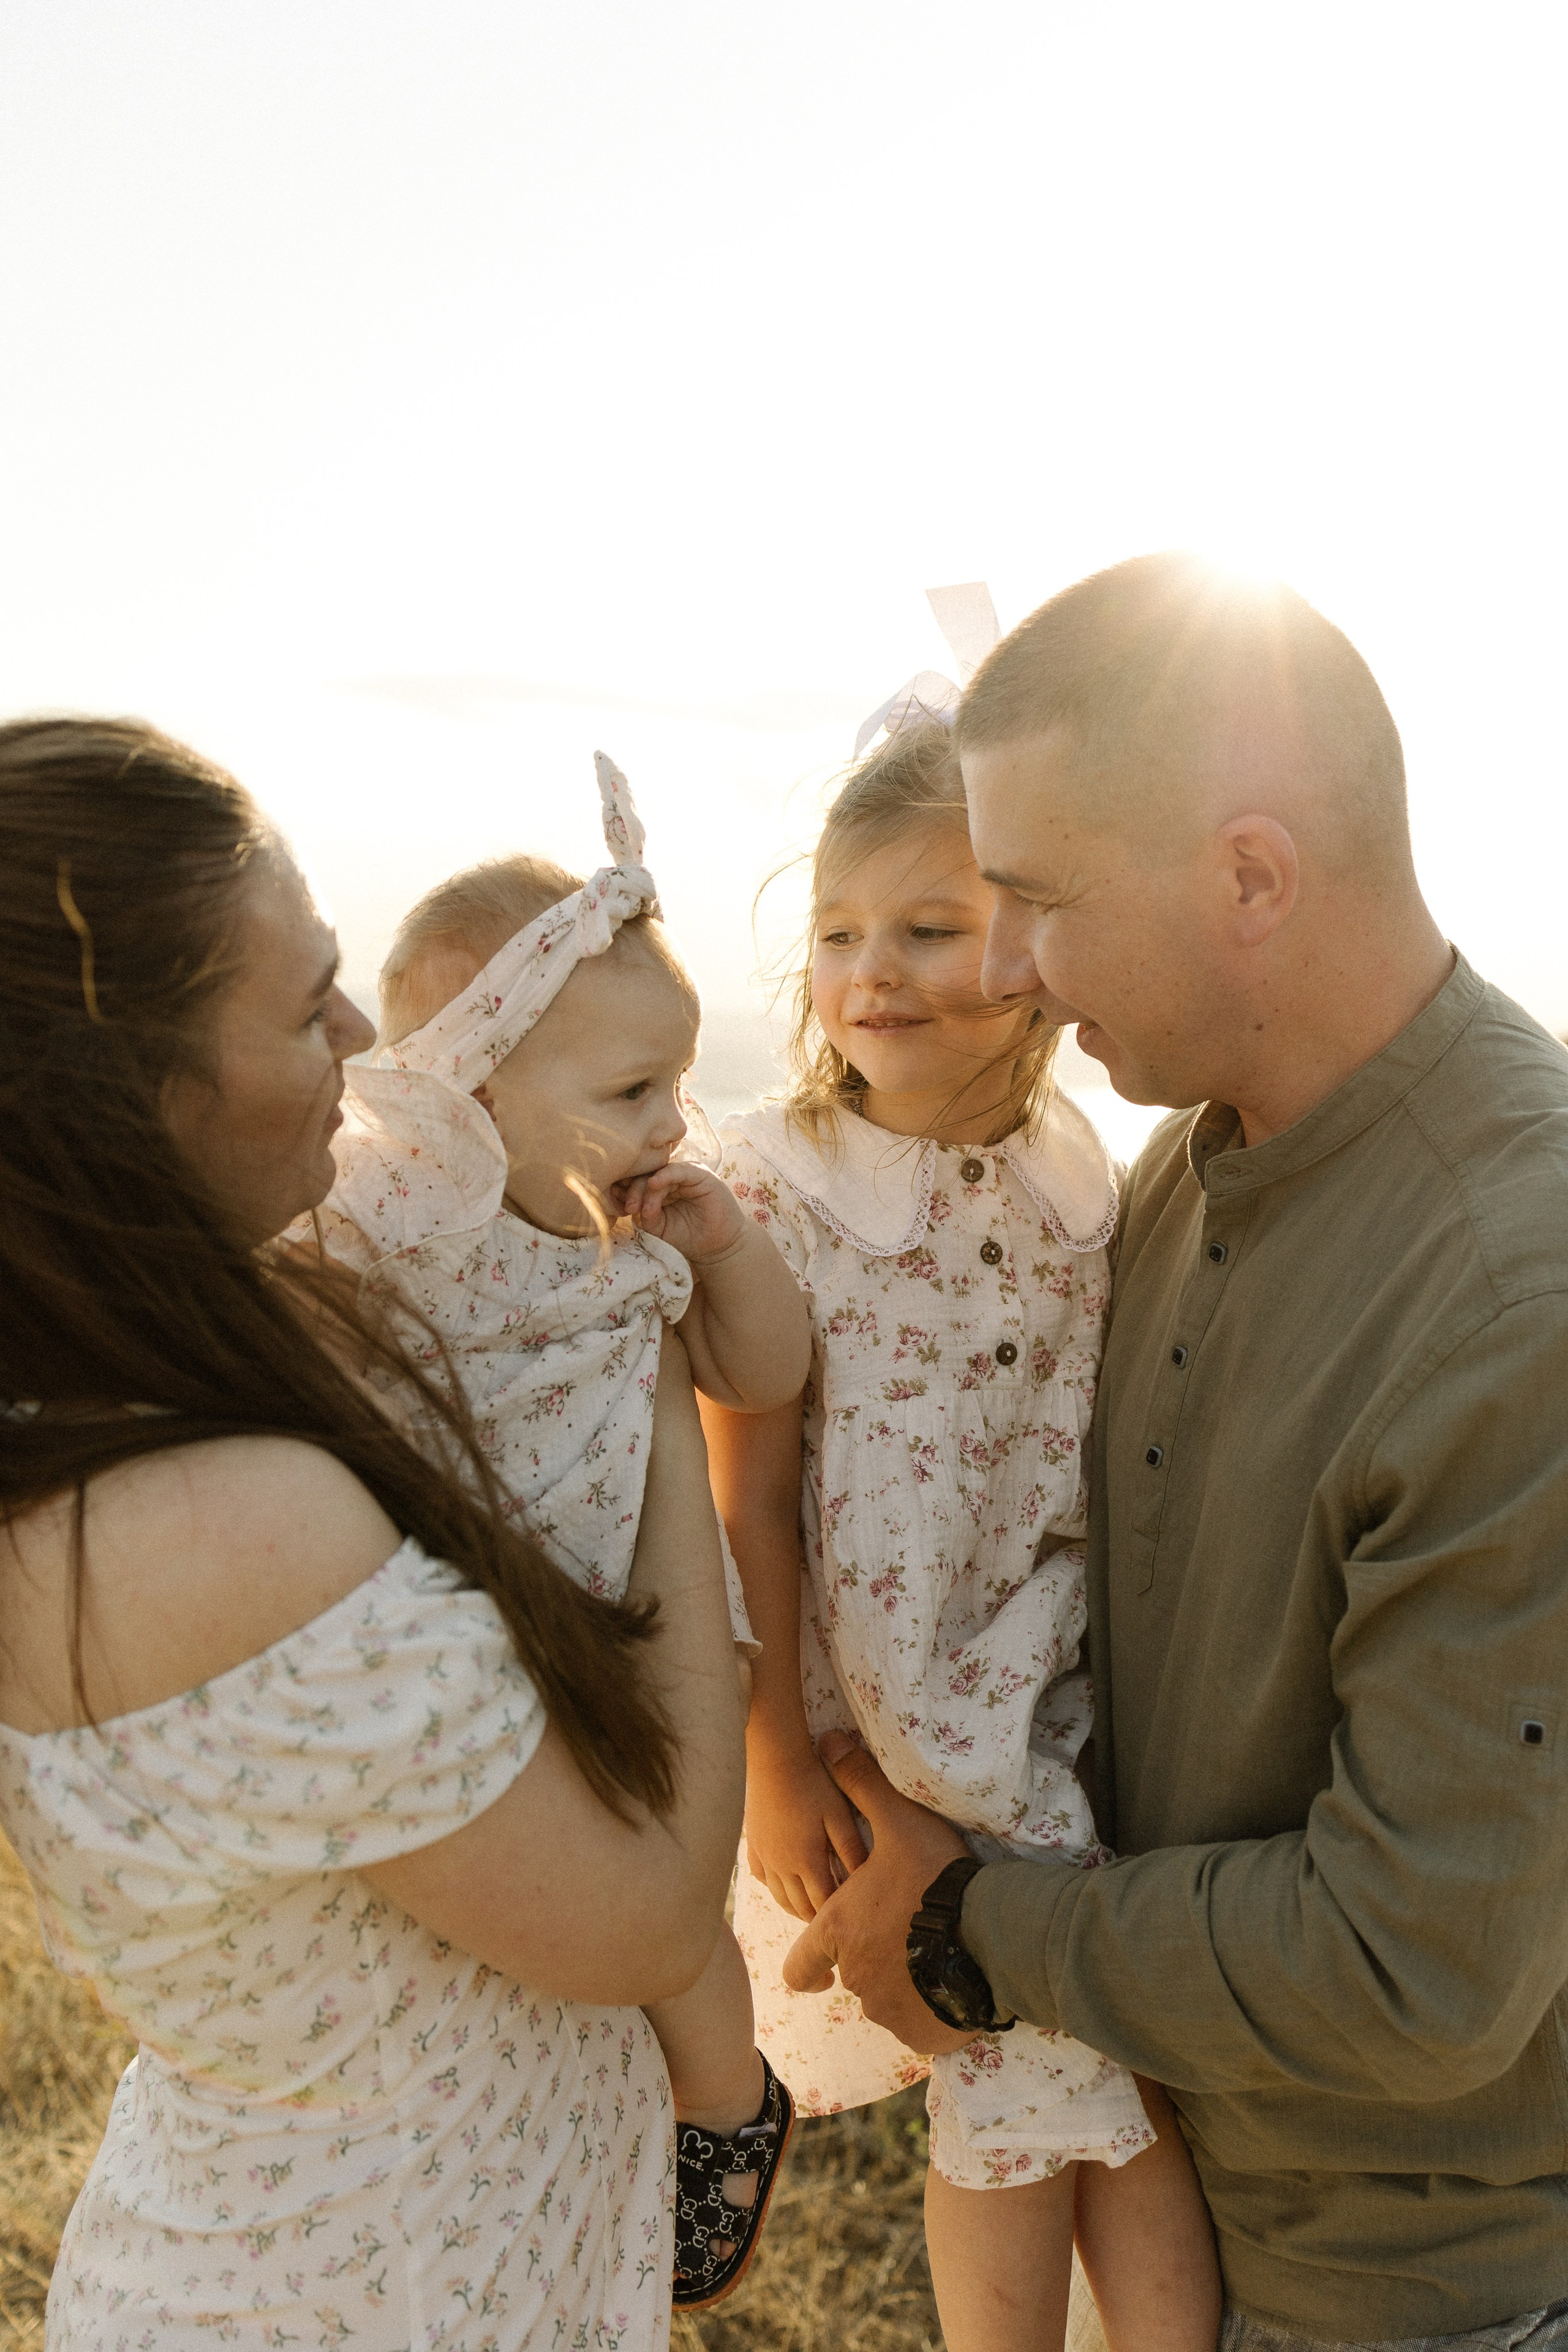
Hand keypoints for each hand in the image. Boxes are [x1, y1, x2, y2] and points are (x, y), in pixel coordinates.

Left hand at [621, 1163, 744, 1266]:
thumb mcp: (658, 1229)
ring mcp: (685, 1174)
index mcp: (657, 1187)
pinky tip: (654, 1184)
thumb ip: (644, 1216)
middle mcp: (670, 1177)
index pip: (635, 1181)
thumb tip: (631, 1205)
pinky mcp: (700, 1174)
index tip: (612, 1203)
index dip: (623, 1190)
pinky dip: (665, 1175)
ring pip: (658, 1171)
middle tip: (629, 1208)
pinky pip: (679, 1169)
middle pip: (644, 1174)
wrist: (716, 1247)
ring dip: (645, 1188)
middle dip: (632, 1190)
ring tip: (640, 1206)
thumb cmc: (686, 1237)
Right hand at [744, 1737, 868, 1919]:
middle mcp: (782, 1866)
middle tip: (832, 1927)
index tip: (850, 1925)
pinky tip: (782, 1886)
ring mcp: (765, 1856)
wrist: (774, 1758)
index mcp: (806, 1861)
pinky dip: (775, 1889)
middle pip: (799, 1906)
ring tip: (810, 1913)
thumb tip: (865, 1879)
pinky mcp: (753, 1843)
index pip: (822, 1904)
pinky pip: (762, 1878)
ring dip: (796, 1908)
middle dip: (816, 1919)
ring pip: (779, 1897)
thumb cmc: (812, 1783)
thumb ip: (852, 1849)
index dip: (836, 1918)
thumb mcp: (839, 1814)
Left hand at [781, 1733, 973, 2054]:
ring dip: (903, 1980)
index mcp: (839, 1933)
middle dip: (873, 1955)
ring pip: (886, 1998)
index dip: (805, 1966)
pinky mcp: (924, 2035)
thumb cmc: (938, 1877)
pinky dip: (930, 2007)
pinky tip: (953, 1980)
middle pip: (852, 1973)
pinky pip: (919, 2023)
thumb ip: (861, 1784)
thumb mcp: (900, 1821)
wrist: (994, 1936)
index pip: (798, 1966)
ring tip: (936, 1952)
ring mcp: (889, 2012)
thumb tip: (828, 1743)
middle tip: (908, 1929)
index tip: (819, 1964)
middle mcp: (855, 1979)